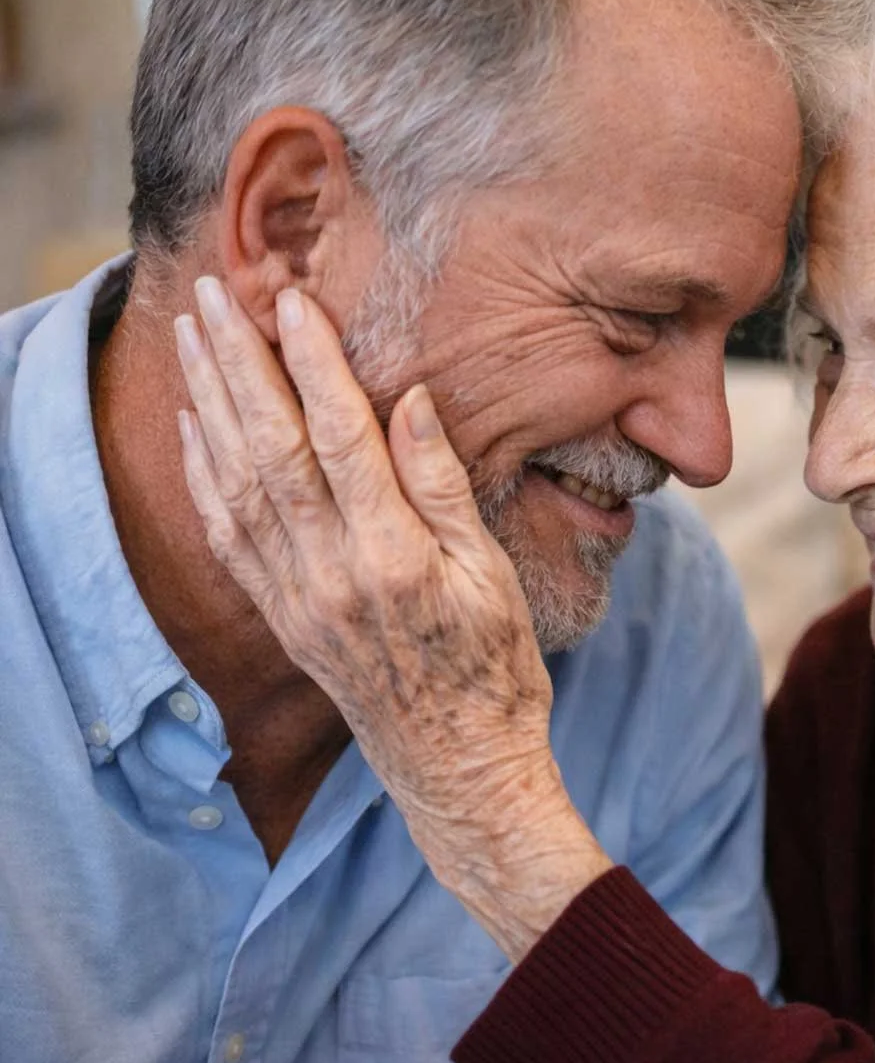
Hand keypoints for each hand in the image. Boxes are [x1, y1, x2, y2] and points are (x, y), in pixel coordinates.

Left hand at [174, 275, 609, 958]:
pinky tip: (197, 427)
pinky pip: (228, 536)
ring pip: (237, 482)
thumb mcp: (492, 574)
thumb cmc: (495, 669)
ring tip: (190, 338)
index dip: (313, 362)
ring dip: (209, 403)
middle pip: (270, 447)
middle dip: (239, 363)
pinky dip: (205, 474)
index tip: (293, 300)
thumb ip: (444, 487)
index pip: (340, 437)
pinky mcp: (280, 618)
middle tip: (215, 295)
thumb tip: (411, 402)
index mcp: (393, 556)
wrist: (459, 766)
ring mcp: (295, 598)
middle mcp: (330, 573)